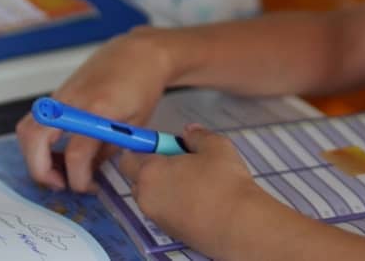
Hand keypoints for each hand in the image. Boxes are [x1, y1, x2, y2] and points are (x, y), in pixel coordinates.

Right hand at [16, 27, 173, 191]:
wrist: (139, 52)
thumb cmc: (143, 85)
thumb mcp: (136, 124)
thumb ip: (108, 150)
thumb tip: (87, 173)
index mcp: (99, 109)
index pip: (76, 152)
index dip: (78, 178)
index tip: (87, 187)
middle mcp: (73, 101)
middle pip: (35, 139)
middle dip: (40, 169)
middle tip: (59, 184)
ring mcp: (62, 95)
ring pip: (27, 129)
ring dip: (34, 155)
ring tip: (56, 170)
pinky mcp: (57, 93)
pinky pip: (35, 120)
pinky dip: (38, 141)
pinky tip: (57, 152)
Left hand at [118, 125, 271, 258]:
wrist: (237, 224)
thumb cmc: (223, 180)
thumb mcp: (216, 146)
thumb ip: (197, 135)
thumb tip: (188, 132)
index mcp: (150, 172)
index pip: (128, 157)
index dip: (144, 148)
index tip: (166, 145)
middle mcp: (146, 196)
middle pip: (138, 178)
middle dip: (154, 167)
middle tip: (182, 161)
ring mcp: (156, 217)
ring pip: (152, 196)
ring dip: (165, 186)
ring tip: (194, 182)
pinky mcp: (169, 232)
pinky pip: (164, 211)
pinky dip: (174, 203)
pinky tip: (199, 199)